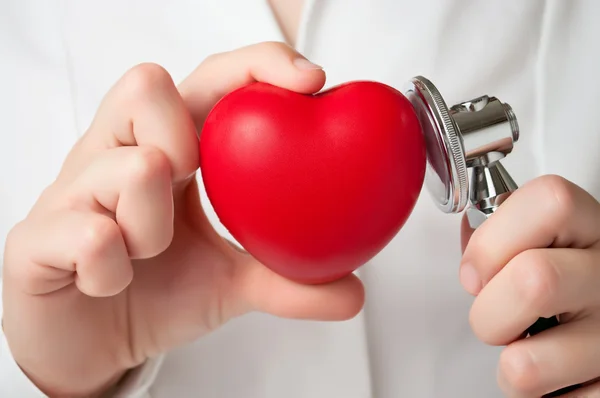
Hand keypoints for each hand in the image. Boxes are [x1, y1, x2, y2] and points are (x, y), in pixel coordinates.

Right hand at [1, 42, 363, 397]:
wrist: (89, 344)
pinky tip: (111, 282)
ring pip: (122, 165)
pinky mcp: (35, 239)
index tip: (309, 81)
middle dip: (181, 136)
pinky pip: (83, 232)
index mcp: (165, 151)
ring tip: (148, 254)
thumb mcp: (230, 284)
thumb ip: (286, 280)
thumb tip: (353, 291)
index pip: (207, 80)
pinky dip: (112, 266)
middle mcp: (115, 156)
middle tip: (189, 181)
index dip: (256, 66)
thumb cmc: (156, 293)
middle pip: (144, 84)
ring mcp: (71, 192)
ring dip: (151, 222)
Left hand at [460, 175, 599, 396]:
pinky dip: (537, 395)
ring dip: (509, 366)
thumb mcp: (538, 242)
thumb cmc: (563, 281)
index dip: (494, 240)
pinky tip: (553, 372)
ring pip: (525, 364)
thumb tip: (469, 252)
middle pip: (533, 281)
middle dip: (488, 312)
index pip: (550, 202)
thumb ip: (499, 235)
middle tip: (497, 317)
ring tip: (528, 349)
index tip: (475, 272)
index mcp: (591, 230)